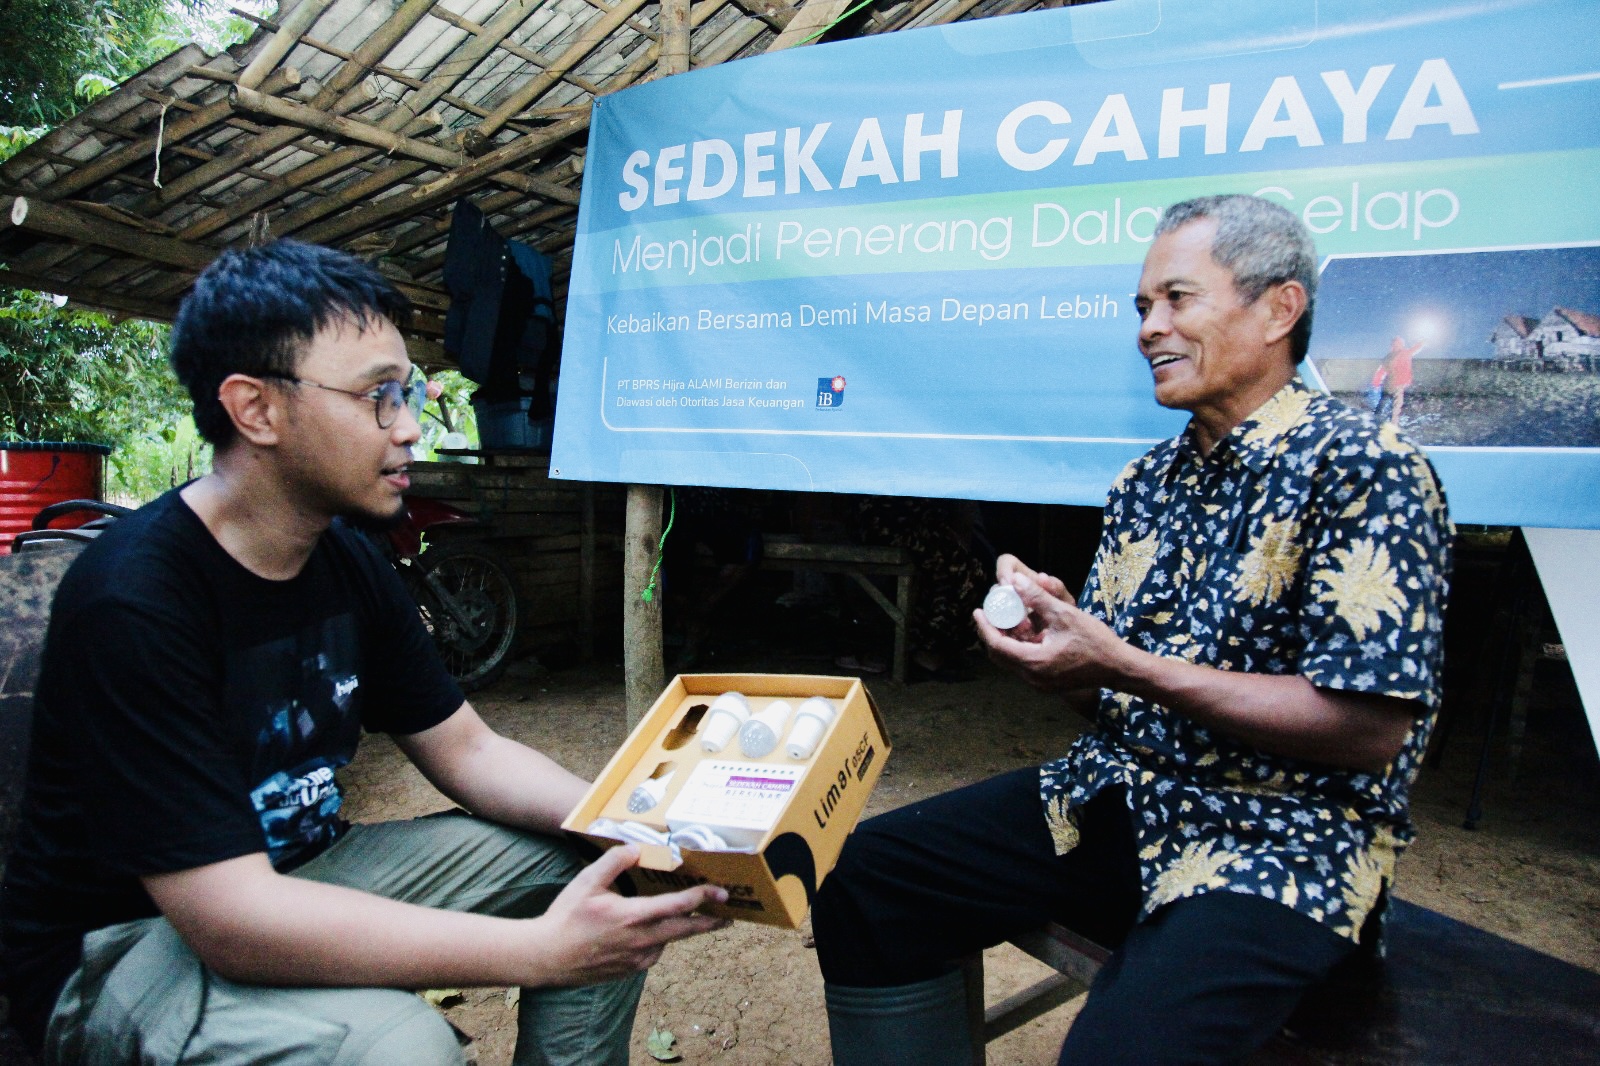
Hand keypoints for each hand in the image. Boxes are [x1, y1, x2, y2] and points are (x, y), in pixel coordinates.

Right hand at [532, 845, 729, 984]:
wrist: (547, 958)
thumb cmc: (565, 918)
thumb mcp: (587, 882)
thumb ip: (613, 862)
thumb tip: (636, 848)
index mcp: (632, 916)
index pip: (677, 906)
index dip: (702, 898)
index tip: (721, 893)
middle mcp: (640, 941)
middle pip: (685, 931)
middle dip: (709, 922)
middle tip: (728, 915)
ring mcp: (636, 959)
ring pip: (667, 941)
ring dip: (679, 930)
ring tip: (688, 917)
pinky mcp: (630, 970)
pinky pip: (653, 952)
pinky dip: (658, 940)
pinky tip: (649, 931)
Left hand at [974, 569, 1126, 691]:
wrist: (1119, 667)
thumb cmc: (1095, 641)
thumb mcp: (1065, 614)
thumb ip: (1037, 598)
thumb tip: (1014, 580)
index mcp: (1034, 663)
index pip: (997, 645)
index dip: (985, 627)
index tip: (977, 611)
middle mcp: (1033, 678)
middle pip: (1000, 656)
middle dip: (992, 633)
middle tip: (989, 614)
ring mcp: (1040, 684)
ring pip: (1012, 661)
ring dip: (1007, 641)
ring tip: (1008, 619)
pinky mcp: (1048, 684)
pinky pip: (1024, 665)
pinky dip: (1020, 648)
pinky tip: (1027, 632)